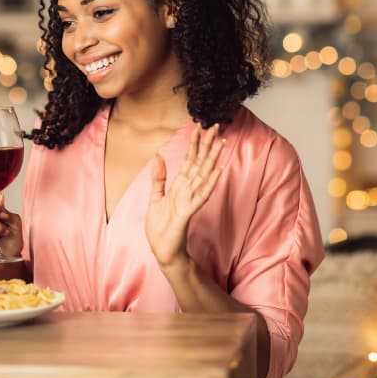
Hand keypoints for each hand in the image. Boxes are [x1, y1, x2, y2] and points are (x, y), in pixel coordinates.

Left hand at [146, 123, 223, 267]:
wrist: (163, 251)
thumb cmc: (161, 227)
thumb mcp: (155, 198)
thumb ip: (159, 177)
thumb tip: (157, 156)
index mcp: (179, 186)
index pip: (189, 160)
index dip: (194, 144)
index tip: (199, 126)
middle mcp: (187, 190)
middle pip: (199, 164)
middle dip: (207, 146)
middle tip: (216, 126)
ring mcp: (189, 201)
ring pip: (203, 176)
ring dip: (212, 160)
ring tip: (221, 143)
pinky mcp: (187, 213)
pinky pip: (200, 196)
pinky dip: (208, 184)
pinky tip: (217, 173)